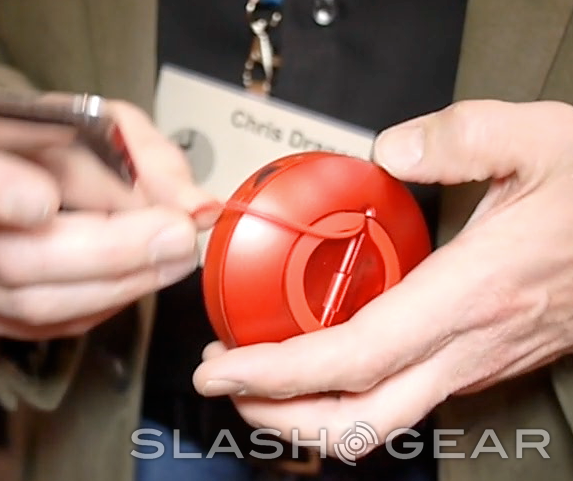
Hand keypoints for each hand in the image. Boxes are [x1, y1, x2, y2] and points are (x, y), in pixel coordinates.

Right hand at [0, 99, 219, 339]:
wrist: (27, 168)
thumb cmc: (56, 139)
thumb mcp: (105, 126)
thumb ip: (151, 162)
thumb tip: (198, 211)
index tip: (43, 202)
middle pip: (15, 258)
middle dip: (110, 252)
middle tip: (177, 236)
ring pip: (39, 304)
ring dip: (122, 284)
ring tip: (176, 256)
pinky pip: (51, 327)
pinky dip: (106, 303)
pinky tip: (139, 277)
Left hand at [192, 100, 572, 459]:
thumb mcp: (538, 140)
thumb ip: (456, 137)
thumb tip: (389, 151)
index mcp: (470, 295)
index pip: (351, 359)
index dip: (277, 373)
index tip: (224, 367)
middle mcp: (468, 344)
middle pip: (357, 420)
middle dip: (278, 415)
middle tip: (228, 383)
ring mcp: (474, 361)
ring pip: (380, 422)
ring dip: (309, 415)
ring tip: (263, 382)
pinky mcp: (479, 357)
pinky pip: (401, 396)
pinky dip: (348, 393)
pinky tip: (325, 363)